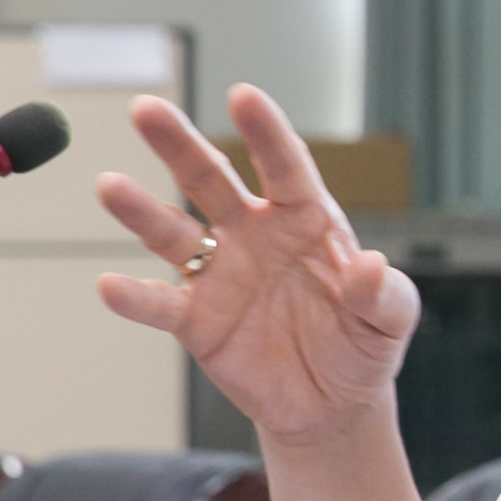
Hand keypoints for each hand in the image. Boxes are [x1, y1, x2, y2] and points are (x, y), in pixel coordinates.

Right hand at [94, 83, 418, 441]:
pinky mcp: (197, 320)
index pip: (285, 167)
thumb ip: (384, 293)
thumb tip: (370, 266)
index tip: (243, 96)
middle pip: (211, 180)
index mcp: (306, 221)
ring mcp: (221, 274)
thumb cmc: (363, 346)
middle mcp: (254, 236)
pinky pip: (161, 304)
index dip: (266, 132)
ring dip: (141, 210)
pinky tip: (110, 286)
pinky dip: (134, 297)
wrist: (332, 405)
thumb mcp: (391, 319)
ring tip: (110, 186)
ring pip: (173, 232)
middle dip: (179, 144)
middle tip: (145, 109)